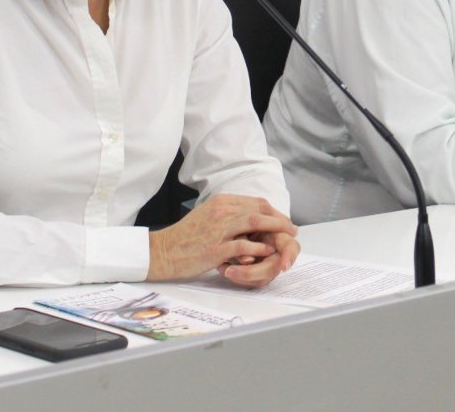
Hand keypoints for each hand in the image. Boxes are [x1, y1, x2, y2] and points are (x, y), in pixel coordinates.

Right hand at [146, 194, 297, 282]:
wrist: (162, 251)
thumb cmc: (185, 237)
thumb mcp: (208, 217)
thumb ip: (228, 215)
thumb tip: (250, 220)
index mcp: (220, 202)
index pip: (255, 202)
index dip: (273, 211)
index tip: (283, 220)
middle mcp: (221, 211)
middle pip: (259, 210)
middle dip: (280, 219)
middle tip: (292, 229)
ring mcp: (218, 229)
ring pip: (254, 223)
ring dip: (275, 229)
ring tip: (287, 238)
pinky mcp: (215, 248)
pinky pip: (243, 245)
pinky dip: (258, 248)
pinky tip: (267, 252)